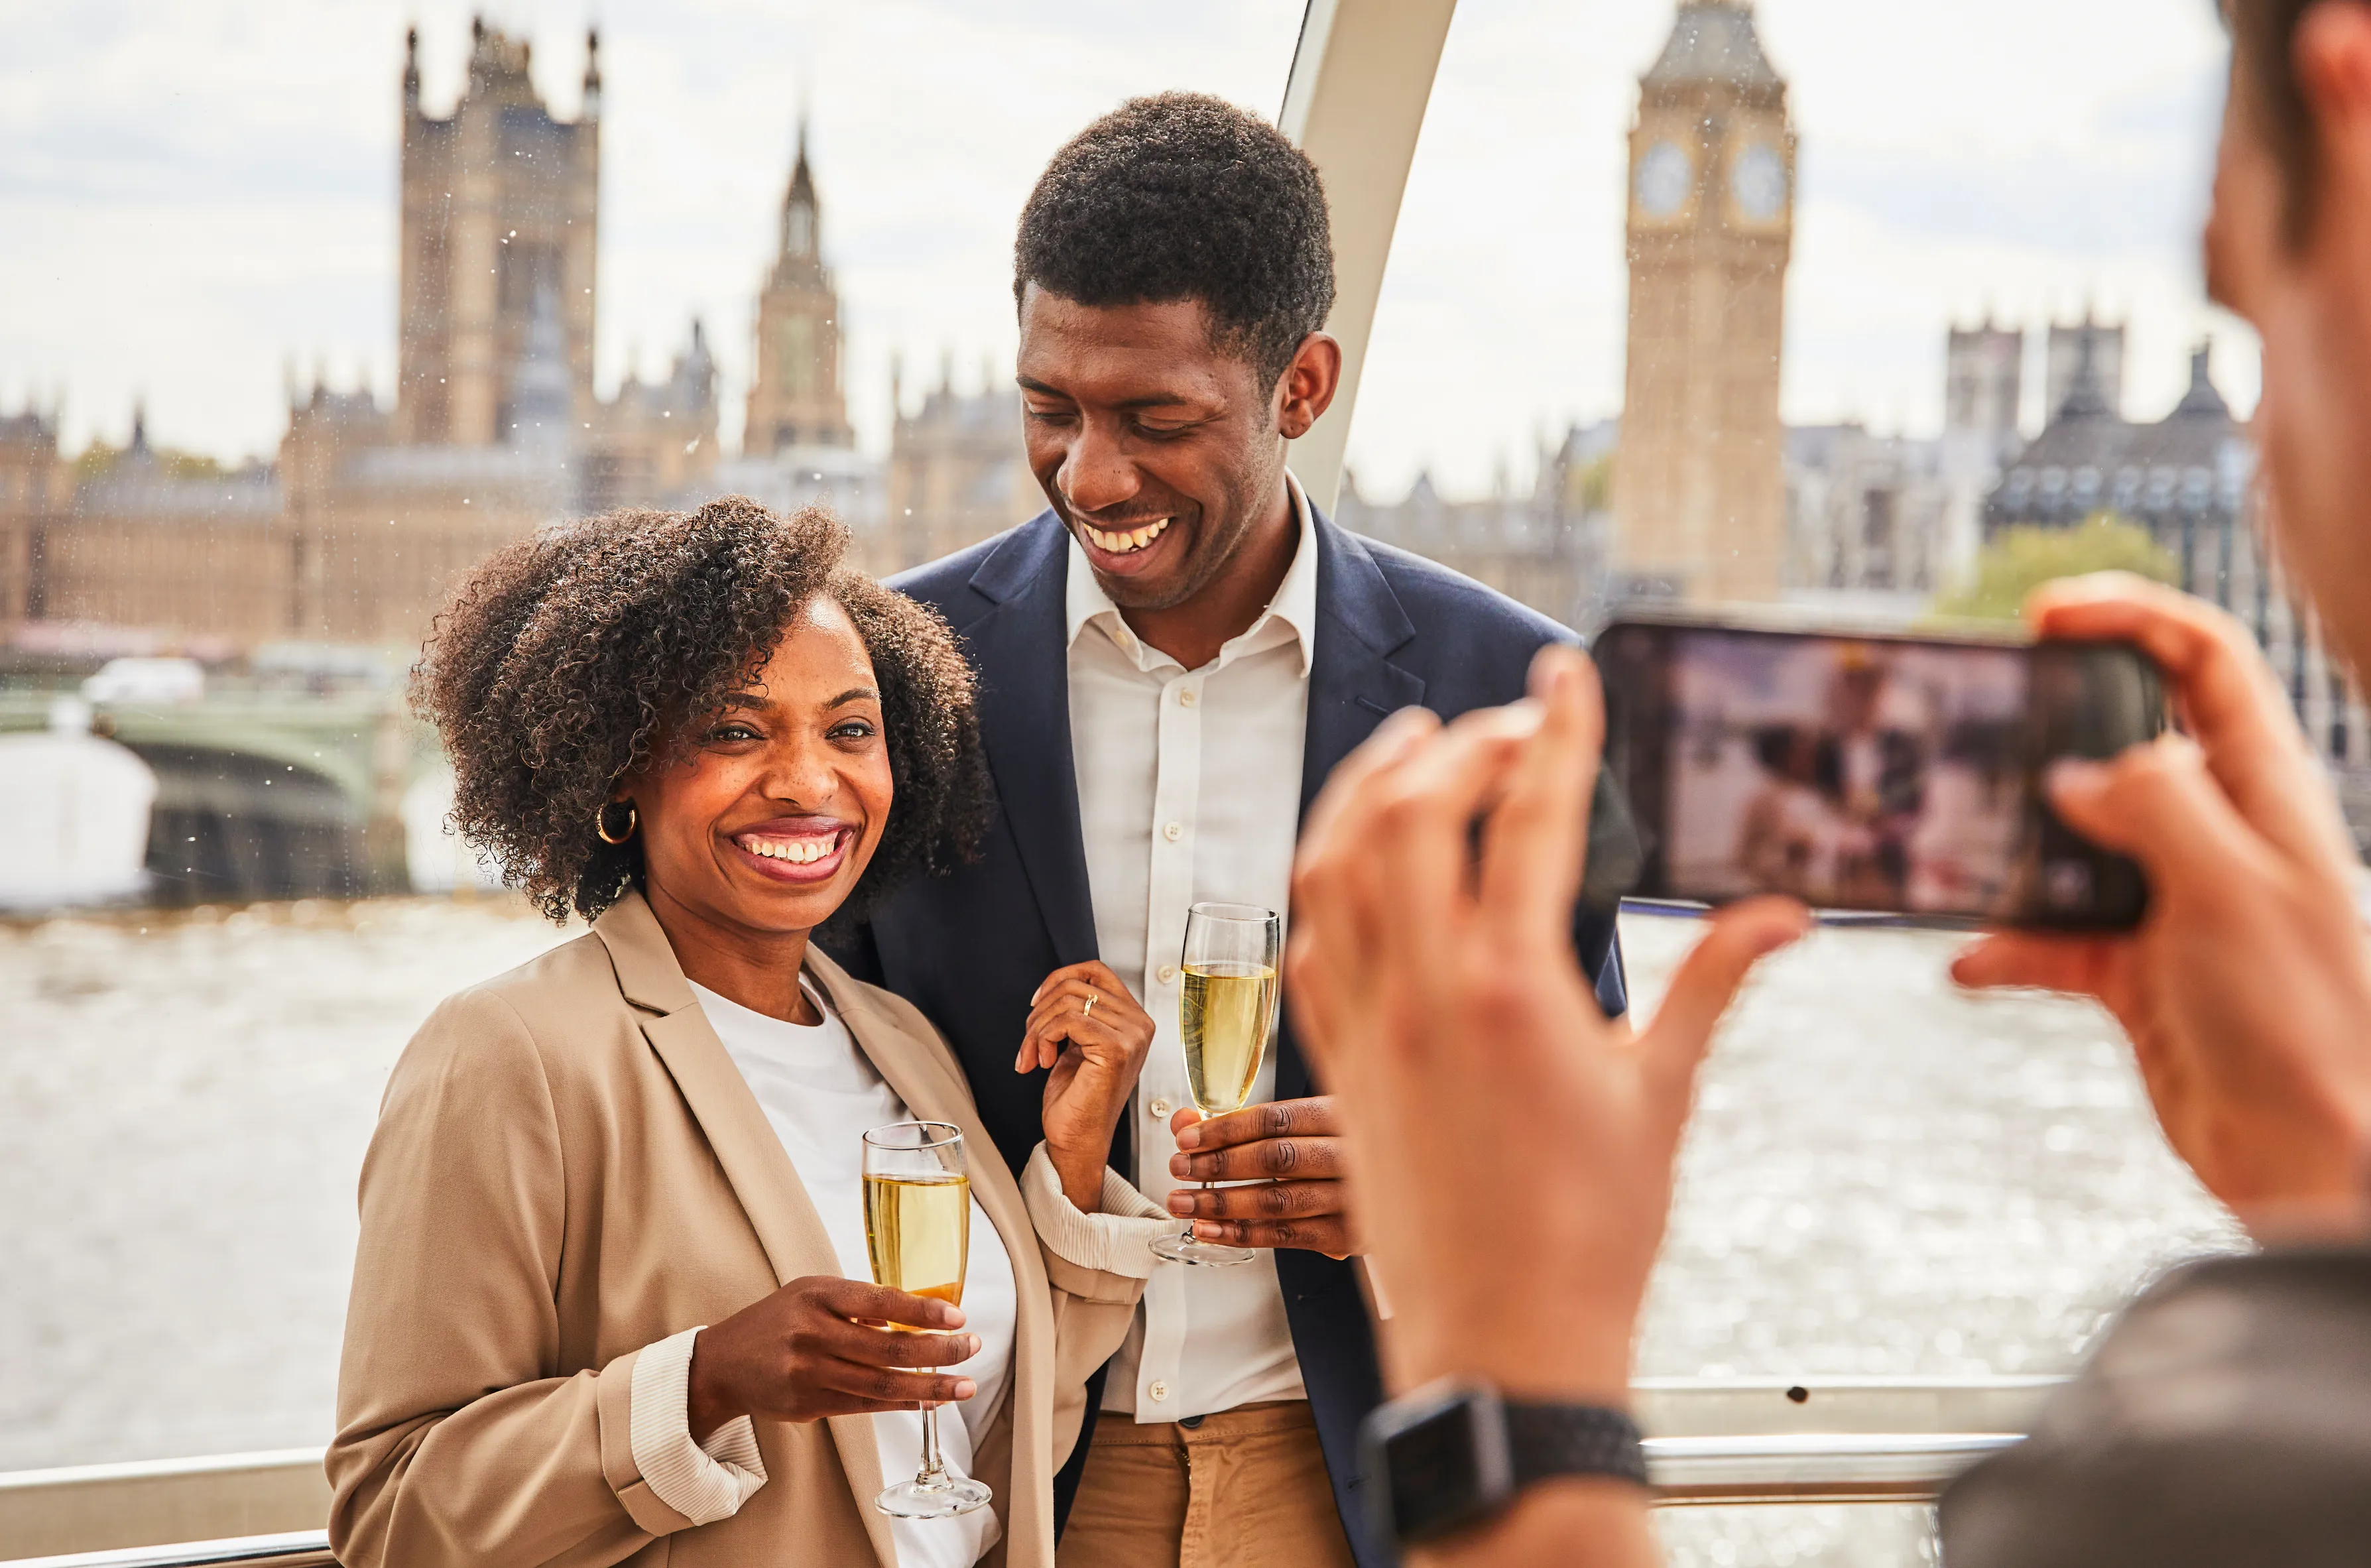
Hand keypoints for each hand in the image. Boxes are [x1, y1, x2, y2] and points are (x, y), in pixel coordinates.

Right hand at [685, 1276, 979, 1439]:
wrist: (722, 1363)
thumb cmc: (778, 1320)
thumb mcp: (812, 1292)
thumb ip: (858, 1302)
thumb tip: (915, 1316)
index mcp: (817, 1295)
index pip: (880, 1302)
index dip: (922, 1312)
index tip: (958, 1318)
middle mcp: (812, 1333)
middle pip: (887, 1349)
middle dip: (938, 1351)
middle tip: (971, 1349)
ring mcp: (809, 1373)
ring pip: (880, 1384)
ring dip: (929, 1387)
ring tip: (964, 1386)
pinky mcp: (808, 1404)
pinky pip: (865, 1406)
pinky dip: (901, 1403)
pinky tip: (928, 1399)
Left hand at [1020, 961, 1155, 1210]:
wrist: (1076, 1141)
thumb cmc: (1076, 1099)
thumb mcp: (1078, 1043)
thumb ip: (1079, 1012)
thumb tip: (1055, 985)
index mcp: (1133, 1020)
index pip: (1096, 970)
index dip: (1059, 978)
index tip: (1036, 1004)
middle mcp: (1139, 1025)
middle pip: (1076, 984)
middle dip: (1040, 1010)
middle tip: (1030, 1042)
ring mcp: (1132, 1036)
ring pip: (1067, 1001)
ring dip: (1037, 1029)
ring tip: (1033, 1055)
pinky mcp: (1116, 1049)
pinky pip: (1067, 1020)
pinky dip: (1043, 1038)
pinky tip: (1043, 1062)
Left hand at [1166, 1098, 1357, 1253]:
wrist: (1404, 1189)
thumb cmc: (1341, 1149)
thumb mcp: (1303, 1125)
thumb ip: (1243, 1123)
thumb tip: (1184, 1120)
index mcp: (1339, 1115)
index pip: (1276, 1119)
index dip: (1227, 1129)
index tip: (1187, 1138)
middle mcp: (1350, 1154)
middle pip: (1275, 1159)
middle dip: (1218, 1165)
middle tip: (1179, 1169)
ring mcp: (1350, 1197)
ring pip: (1277, 1200)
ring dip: (1222, 1203)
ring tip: (1183, 1202)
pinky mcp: (1346, 1236)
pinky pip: (1285, 1235)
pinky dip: (1241, 1233)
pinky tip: (1208, 1229)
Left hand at [1286, 644, 1805, 1404]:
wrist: (1505, 1343)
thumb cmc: (1597, 1233)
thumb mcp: (1666, 1095)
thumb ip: (1714, 985)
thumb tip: (1784, 913)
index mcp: (1515, 989)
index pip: (1525, 816)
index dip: (1550, 730)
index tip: (1564, 674)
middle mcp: (1424, 992)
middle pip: (1408, 814)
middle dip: (1455, 745)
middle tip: (1508, 726)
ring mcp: (1367, 1026)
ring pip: (1332, 865)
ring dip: (1367, 789)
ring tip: (1414, 751)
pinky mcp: (1338, 1064)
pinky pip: (1309, 942)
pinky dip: (1325, 877)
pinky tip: (1358, 859)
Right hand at [1953, 574, 2370, 1237]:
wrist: (2317, 1160)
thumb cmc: (2308, 1021)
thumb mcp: (2230, 887)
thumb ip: (2151, 805)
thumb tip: (2077, 773)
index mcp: (2263, 792)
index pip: (2205, 662)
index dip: (2131, 618)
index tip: (2045, 614)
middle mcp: (2219, 837)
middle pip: (2125, 742)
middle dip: (2050, 731)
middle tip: (1979, 726)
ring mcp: (2175, 904)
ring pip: (2074, 845)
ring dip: (2014, 853)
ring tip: (1956, 853)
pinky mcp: (2138, 973)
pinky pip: (2053, 940)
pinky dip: (2007, 948)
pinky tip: (1970, 962)